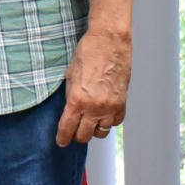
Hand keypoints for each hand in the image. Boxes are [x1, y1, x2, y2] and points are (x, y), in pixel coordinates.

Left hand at [55, 29, 131, 145]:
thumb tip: (70, 110)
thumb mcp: (69, 76)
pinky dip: (108, 121)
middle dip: (77, 135)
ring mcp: (110, 107)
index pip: (67, 129)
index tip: (61, 141)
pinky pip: (115, 122)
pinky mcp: (122, 103)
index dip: (62, 138)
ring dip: (93, 130)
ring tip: (89, 123)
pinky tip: (103, 114)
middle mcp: (94, 108)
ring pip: (101, 132)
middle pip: (84, 135)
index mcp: (77, 101)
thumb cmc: (87, 54)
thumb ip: (70, 96)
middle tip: (73, 131)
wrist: (109, 42)